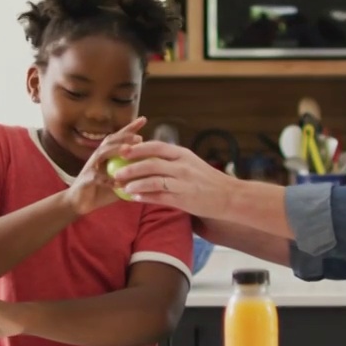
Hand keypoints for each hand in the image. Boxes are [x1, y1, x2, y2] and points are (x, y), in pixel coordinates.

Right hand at [63, 116, 147, 215]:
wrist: (80, 202)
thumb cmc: (102, 190)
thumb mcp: (119, 180)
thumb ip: (132, 173)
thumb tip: (153, 169)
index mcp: (107, 154)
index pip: (119, 137)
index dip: (130, 128)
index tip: (143, 119)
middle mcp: (98, 157)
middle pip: (110, 141)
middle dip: (124, 136)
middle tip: (139, 137)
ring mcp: (91, 167)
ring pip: (102, 153)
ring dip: (115, 150)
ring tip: (129, 150)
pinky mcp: (87, 180)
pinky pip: (98, 178)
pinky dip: (109, 180)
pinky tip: (119, 183)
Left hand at [110, 140, 236, 217]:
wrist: (229, 196)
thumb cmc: (208, 180)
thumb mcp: (191, 163)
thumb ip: (172, 160)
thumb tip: (148, 158)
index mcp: (183, 154)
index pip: (156, 147)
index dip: (137, 148)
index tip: (123, 150)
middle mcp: (183, 166)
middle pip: (151, 163)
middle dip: (131, 167)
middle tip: (116, 171)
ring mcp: (183, 183)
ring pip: (153, 180)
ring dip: (135, 184)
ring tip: (122, 187)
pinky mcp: (184, 199)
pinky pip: (160, 197)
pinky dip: (146, 197)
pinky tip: (135, 198)